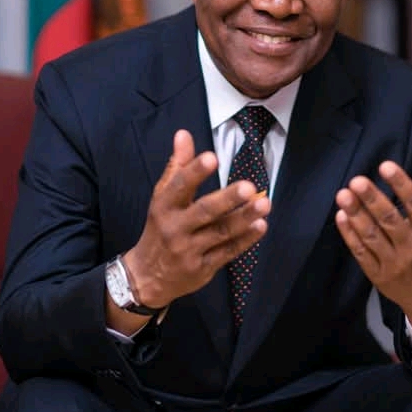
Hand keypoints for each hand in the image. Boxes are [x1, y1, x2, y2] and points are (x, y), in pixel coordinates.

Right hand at [124, 129, 269, 308]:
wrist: (147, 277)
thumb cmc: (160, 228)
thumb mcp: (162, 197)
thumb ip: (177, 166)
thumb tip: (183, 134)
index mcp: (164, 206)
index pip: (179, 186)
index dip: (195, 171)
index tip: (212, 157)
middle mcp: (175, 228)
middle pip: (203, 212)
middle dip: (227, 199)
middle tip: (249, 186)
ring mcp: (189, 250)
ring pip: (220, 232)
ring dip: (244, 218)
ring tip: (265, 203)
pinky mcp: (203, 268)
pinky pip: (227, 252)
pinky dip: (245, 240)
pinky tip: (260, 226)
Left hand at [335, 162, 411, 342]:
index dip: (401, 185)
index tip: (385, 165)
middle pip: (390, 220)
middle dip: (372, 199)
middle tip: (357, 180)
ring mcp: (394, 264)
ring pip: (372, 236)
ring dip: (355, 214)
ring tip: (343, 193)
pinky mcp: (378, 276)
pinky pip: (361, 253)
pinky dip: (349, 234)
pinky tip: (341, 214)